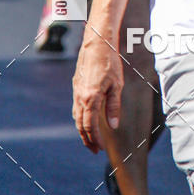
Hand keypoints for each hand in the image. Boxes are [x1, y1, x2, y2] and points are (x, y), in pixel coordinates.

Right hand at [72, 25, 122, 152]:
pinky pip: (76, 107)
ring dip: (82, 130)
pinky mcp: (76, 86)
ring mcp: (76, 91)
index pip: (91, 126)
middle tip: (94, 150)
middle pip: (81, 124)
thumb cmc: (110, 63)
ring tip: (90, 139)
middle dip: (87, 139)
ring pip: (76, 116)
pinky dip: (80, 118)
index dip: (95, 139)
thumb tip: (113, 126)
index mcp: (91, 98)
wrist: (97, 44)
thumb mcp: (117, 86)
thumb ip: (114, 107)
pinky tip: (85, 120)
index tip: (100, 149)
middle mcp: (80, 97)